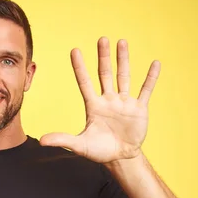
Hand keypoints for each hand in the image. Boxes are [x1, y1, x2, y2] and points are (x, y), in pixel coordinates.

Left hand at [40, 37, 159, 163]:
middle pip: (105, 74)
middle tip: (102, 39)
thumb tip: (41, 141)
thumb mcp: (79, 145)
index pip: (84, 82)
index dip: (79, 67)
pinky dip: (150, 78)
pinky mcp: (139, 109)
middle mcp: (108, 100)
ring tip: (122, 42)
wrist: (120, 158)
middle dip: (103, 57)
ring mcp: (124, 103)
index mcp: (93, 105)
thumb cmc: (99, 151)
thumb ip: (62, 139)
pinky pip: (145, 90)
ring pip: (123, 76)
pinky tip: (155, 64)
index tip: (75, 50)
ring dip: (123, 60)